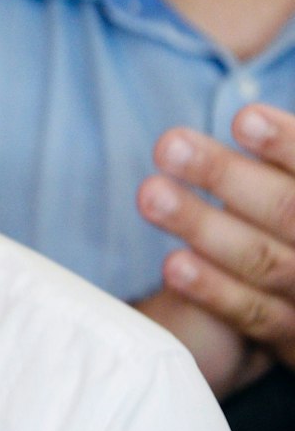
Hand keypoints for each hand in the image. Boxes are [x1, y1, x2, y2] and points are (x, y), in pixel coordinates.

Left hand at [137, 104, 294, 395]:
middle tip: (169, 145)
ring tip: (150, 195)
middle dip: (228, 176)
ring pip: (265, 261)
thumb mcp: (294, 190)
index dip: (287, 144)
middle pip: (288, 211)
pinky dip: (214, 290)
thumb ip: (286, 161)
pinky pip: (256, 315)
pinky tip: (172, 265)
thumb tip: (251, 116)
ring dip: (204, 227)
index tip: (243, 118)